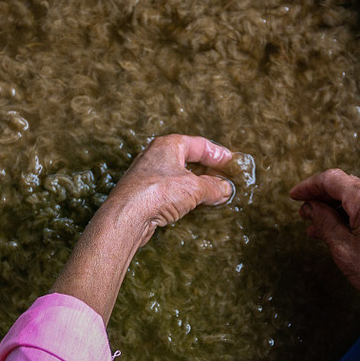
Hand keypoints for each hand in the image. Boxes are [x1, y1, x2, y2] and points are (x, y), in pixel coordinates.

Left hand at [51, 134, 233, 324]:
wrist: (126, 216)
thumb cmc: (158, 192)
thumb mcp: (194, 188)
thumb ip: (213, 187)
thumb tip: (226, 189)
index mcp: (168, 145)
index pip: (200, 145)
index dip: (219, 154)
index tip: (233, 163)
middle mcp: (157, 156)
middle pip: (189, 159)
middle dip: (209, 170)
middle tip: (226, 180)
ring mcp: (149, 175)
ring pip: (180, 176)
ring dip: (198, 185)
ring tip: (215, 194)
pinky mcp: (145, 194)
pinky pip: (171, 191)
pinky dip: (186, 196)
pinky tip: (195, 206)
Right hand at [290, 169, 359, 360]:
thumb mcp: (342, 249)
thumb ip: (323, 221)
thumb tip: (310, 207)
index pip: (332, 179)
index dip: (309, 186)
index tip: (295, 196)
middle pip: (346, 185)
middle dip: (322, 197)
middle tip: (304, 212)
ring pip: (358, 196)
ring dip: (337, 207)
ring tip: (318, 227)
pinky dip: (353, 213)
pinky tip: (341, 230)